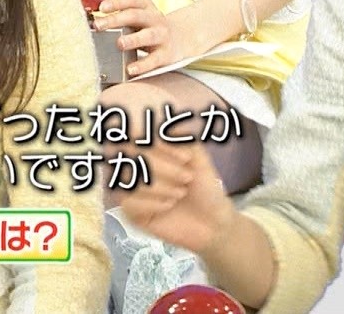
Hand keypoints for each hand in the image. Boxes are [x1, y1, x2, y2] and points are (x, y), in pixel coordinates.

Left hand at [91, 0, 177, 77]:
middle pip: (135, 15)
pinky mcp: (166, 54)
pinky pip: (154, 60)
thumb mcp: (137, 15)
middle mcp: (155, 18)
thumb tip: (91, 9)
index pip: (130, 0)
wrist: (179, 39)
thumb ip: (118, 12)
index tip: (101, 7)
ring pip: (148, 35)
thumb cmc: (147, 27)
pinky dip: (142, 65)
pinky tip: (130, 69)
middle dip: (116, 20)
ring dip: (133, 39)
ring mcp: (162, 36)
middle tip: (99, 25)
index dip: (116, 2)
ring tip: (119, 44)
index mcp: (145, 6)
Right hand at [120, 140, 234, 254]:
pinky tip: (169, 205)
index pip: (137, 136)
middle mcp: (135, 166)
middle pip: (132, 157)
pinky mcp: (131, 212)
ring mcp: (131, 189)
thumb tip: (164, 122)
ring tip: (181, 192)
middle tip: (187, 178)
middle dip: (165, 168)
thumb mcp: (198, 157)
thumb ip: (181, 137)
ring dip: (161, 187)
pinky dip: (154, 203)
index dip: (158, 144)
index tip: (186, 157)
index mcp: (150, 149)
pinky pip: (129, 203)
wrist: (213, 221)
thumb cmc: (205, 187)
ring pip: (130, 181)